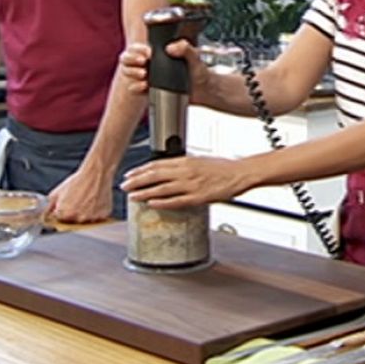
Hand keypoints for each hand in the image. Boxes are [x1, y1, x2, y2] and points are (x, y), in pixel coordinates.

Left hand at [46, 166, 113, 222]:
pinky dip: (95, 213)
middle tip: (76, 203)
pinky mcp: (103, 215)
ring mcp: (92, 218)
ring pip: (85, 222)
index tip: (63, 209)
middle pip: (73, 224)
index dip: (61, 216)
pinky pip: (97, 218)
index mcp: (65, 214)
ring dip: (84, 215)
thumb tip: (46, 215)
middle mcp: (79, 218)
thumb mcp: (57, 192)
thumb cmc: (78, 181)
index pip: (59, 223)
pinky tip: (94, 202)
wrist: (96, 174)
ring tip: (86, 201)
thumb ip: (49, 207)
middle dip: (72, 216)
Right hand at [118, 40, 207, 96]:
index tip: (147, 54)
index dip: (138, 49)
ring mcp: (148, 76)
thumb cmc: (199, 71)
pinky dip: (136, 87)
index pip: (137, 47)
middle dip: (130, 60)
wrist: (203, 90)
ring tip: (143, 74)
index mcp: (157, 52)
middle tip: (143, 62)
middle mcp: (149, 63)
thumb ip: (186, 48)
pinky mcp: (149, 90)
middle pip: (127, 58)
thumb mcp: (195, 57)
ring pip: (128, 72)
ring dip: (131, 73)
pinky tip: (144, 86)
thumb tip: (171, 48)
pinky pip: (134, 88)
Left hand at [120, 155, 255, 209]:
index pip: (157, 164)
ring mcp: (191, 185)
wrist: (240, 173)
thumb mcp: (200, 160)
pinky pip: (176, 201)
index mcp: (186, 161)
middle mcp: (186, 171)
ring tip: (132, 196)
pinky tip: (152, 203)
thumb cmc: (222, 168)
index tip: (130, 174)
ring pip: (162, 189)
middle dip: (137, 181)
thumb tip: (168, 169)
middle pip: (155, 175)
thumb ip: (183, 165)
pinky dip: (162, 202)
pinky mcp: (198, 197)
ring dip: (144, 192)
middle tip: (124, 186)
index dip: (140, 170)